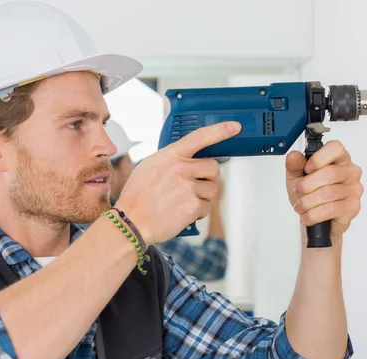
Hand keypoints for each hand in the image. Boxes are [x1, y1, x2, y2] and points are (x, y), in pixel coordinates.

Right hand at [115, 122, 240, 245]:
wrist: (131, 222)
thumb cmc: (137, 197)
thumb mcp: (149, 168)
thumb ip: (170, 161)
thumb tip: (188, 161)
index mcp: (169, 156)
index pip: (199, 137)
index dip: (220, 131)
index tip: (234, 127)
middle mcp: (180, 168)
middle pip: (213, 167)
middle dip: (208, 178)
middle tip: (195, 186)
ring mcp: (188, 187)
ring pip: (212, 189)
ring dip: (203, 197)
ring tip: (183, 202)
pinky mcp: (193, 205)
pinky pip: (206, 207)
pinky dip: (197, 213)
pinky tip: (181, 213)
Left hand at [285, 141, 363, 238]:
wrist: (314, 218)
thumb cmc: (309, 194)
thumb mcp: (296, 177)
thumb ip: (294, 165)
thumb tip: (293, 155)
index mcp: (338, 158)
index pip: (335, 148)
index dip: (318, 158)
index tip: (306, 169)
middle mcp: (350, 171)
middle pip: (329, 173)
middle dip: (307, 185)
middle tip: (298, 192)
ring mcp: (354, 189)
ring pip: (329, 193)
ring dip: (308, 202)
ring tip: (300, 206)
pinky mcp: (353, 207)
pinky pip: (331, 209)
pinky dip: (314, 214)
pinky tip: (308, 216)